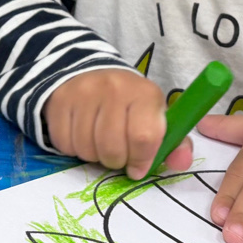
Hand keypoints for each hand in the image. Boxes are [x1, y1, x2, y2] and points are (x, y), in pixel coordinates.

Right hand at [43, 68, 192, 177]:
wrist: (92, 75)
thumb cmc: (130, 105)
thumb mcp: (156, 118)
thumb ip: (174, 144)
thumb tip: (182, 164)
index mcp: (145, 93)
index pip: (144, 137)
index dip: (142, 159)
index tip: (138, 166)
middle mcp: (115, 88)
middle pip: (112, 148)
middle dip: (116, 161)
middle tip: (118, 153)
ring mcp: (85, 92)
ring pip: (87, 149)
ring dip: (94, 156)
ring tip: (100, 142)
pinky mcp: (60, 101)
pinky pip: (65, 144)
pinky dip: (74, 149)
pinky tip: (83, 134)